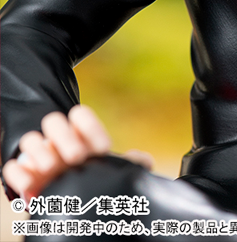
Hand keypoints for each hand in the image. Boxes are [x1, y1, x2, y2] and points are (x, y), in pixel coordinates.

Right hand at [2, 105, 152, 200]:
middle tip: (77, 157)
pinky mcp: (21, 174)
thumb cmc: (92, 178)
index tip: (102, 149)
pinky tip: (34, 186)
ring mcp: (37, 156)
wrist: (68, 199)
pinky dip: (20, 175)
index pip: (81, 115)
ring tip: (54, 169)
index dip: (91, 128)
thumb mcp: (109, 171)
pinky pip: (11, 167)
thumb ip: (129, 164)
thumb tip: (144, 161)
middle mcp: (57, 141)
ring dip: (41, 153)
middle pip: (53, 120)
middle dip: (64, 137)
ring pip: (30, 140)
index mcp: (80, 135)